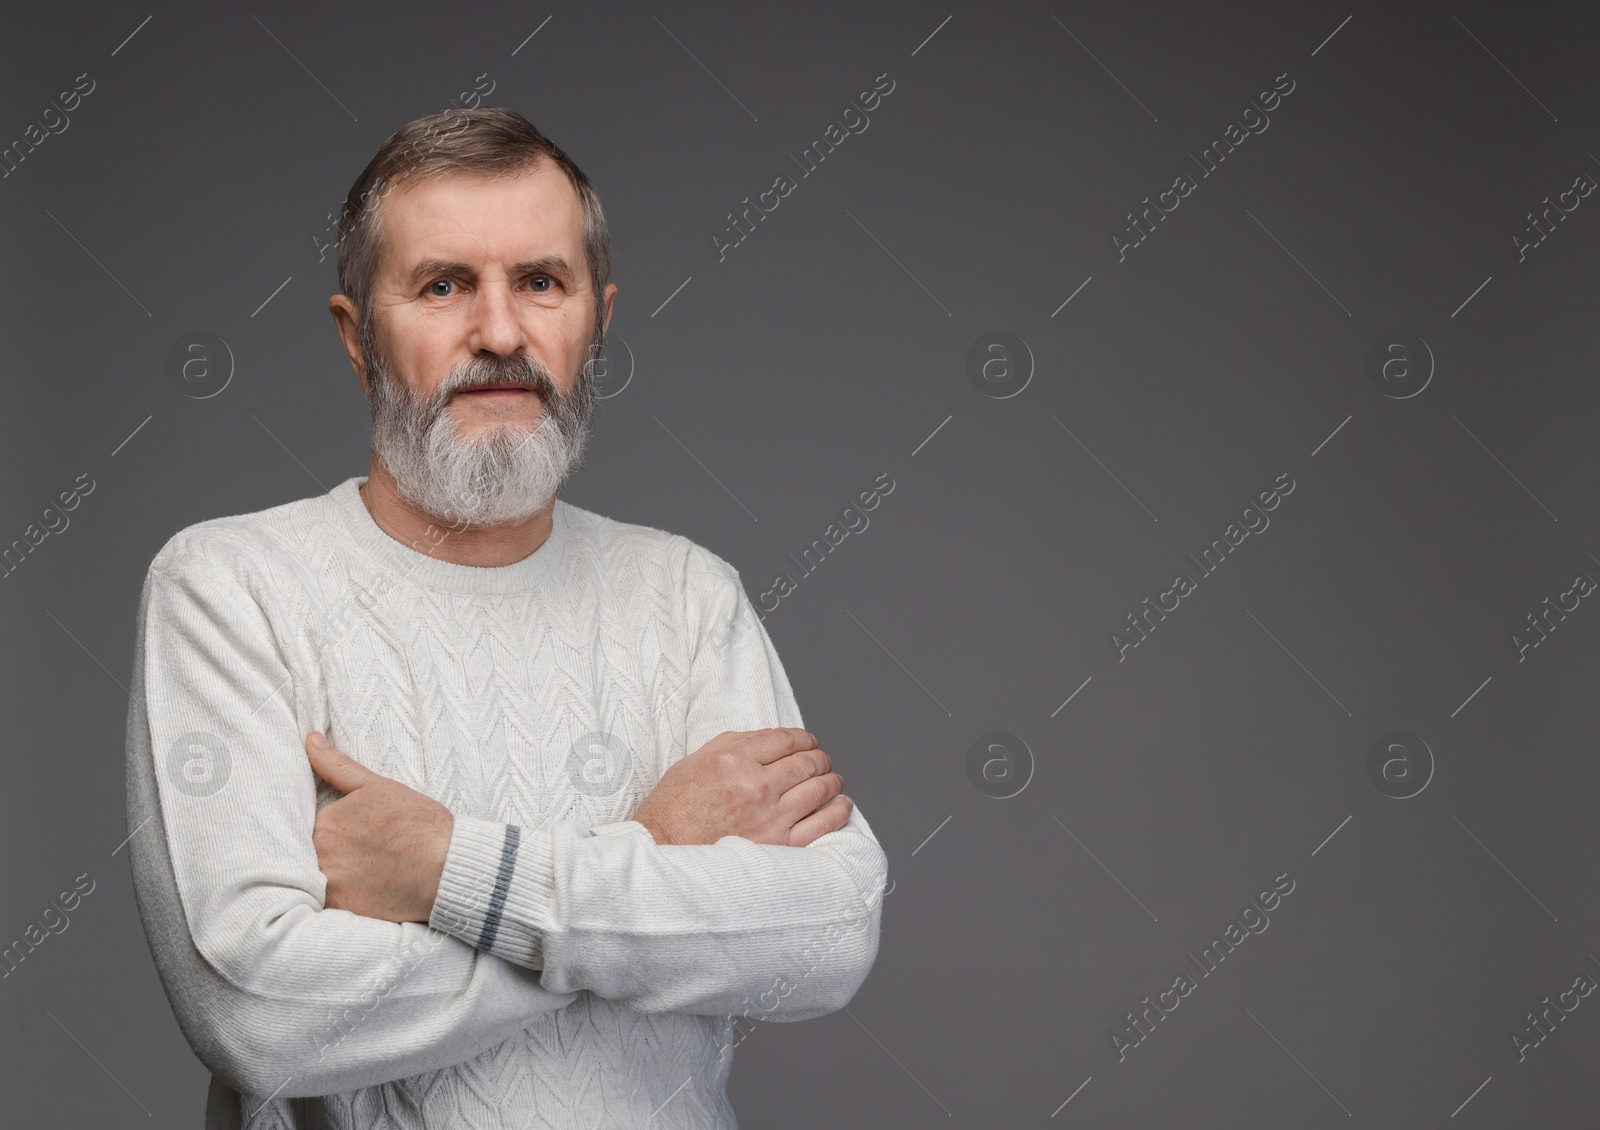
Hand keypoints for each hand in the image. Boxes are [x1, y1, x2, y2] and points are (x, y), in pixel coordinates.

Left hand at [305, 733, 453, 922]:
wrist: (448, 867)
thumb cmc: (419, 824)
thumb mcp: (378, 786)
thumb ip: (337, 765)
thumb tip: (309, 739)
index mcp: (325, 822)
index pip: (312, 827)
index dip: (331, 831)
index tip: (352, 835)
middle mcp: (320, 854)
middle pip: (311, 854)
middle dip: (329, 854)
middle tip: (361, 855)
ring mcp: (331, 885)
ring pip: (318, 880)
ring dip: (334, 876)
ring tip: (365, 874)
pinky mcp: (343, 910)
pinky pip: (330, 905)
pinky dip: (343, 898)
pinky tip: (366, 892)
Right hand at [632, 728, 852, 846]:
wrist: (662, 854)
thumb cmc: (673, 808)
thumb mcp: (695, 761)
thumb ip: (735, 744)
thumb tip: (771, 739)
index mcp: (734, 759)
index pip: (786, 739)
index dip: (804, 738)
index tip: (808, 742)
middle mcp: (756, 785)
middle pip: (808, 762)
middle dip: (820, 758)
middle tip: (822, 761)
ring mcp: (770, 817)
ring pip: (820, 789)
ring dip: (833, 781)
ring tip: (833, 780)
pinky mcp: (779, 846)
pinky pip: (823, 824)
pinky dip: (838, 811)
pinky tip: (842, 805)